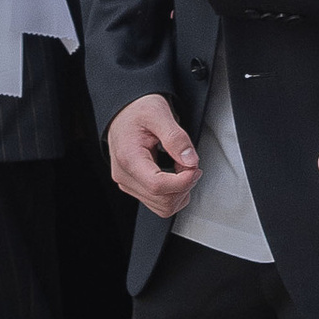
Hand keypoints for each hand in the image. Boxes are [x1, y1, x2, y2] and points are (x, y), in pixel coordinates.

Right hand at [108, 92, 200, 219]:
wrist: (124, 111)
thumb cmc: (137, 110)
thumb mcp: (159, 113)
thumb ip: (176, 138)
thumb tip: (190, 161)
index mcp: (128, 158)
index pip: (157, 186)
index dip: (182, 182)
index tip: (195, 168)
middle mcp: (124, 176)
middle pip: (162, 201)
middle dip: (185, 186)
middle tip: (192, 164)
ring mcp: (128, 183)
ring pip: (162, 207)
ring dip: (181, 191)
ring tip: (183, 168)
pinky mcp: (134, 186)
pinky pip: (159, 203)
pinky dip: (175, 193)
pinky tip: (177, 175)